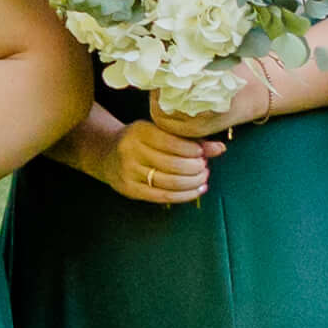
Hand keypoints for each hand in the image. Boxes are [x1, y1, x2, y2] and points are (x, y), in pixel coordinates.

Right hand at [64, 115, 216, 209]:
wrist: (107, 154)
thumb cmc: (141, 141)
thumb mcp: (159, 132)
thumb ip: (189, 139)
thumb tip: (221, 148)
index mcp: (138, 131)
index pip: (171, 142)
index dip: (192, 150)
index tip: (203, 153)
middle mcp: (130, 151)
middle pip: (172, 164)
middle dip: (195, 168)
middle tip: (205, 168)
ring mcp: (128, 172)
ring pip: (169, 182)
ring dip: (192, 182)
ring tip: (203, 179)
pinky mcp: (129, 189)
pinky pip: (162, 196)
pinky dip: (184, 195)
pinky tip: (197, 190)